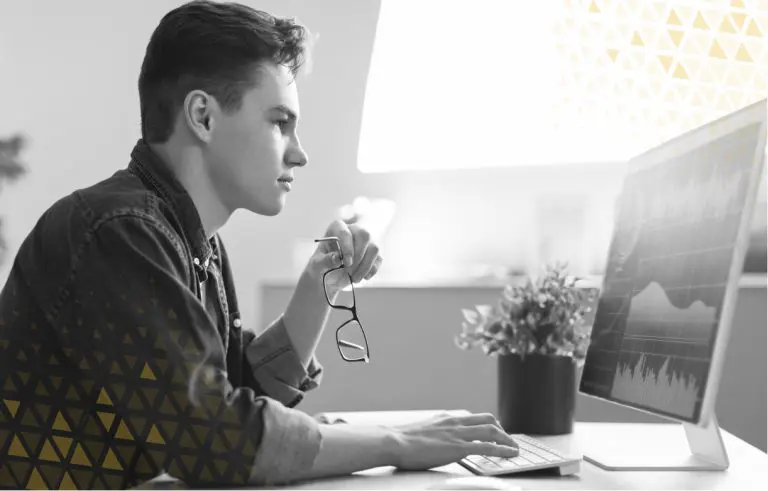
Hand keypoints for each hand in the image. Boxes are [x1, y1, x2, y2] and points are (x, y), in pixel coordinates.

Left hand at [307, 219, 382, 287]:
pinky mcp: (373, 253)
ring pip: (374, 248)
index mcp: (337, 228)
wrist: (328, 276)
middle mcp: (354, 230)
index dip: (347, 248)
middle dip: (359, 256)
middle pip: (365, 235)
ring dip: (365, 266)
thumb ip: (325, 260)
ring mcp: (366, 241)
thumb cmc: (321, 266)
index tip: (346, 263)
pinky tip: (363, 278)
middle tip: (350, 272)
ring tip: (355, 279)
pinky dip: (371, 270)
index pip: (345, 232)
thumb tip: (337, 258)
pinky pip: (379, 259)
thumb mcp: (317, 265)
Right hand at [386, 412, 518, 470]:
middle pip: (488, 419)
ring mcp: (458, 434)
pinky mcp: (458, 448)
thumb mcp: (423, 430)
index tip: (495, 431)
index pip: (474, 417)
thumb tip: (436, 436)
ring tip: (515, 448)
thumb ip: (435, 431)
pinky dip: (503, 450)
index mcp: (447, 418)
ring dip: (507, 440)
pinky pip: (487, 447)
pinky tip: (511, 454)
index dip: (488, 425)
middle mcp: (456, 422)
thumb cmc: (403, 440)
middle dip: (501, 430)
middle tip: (507, 440)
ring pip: (492, 431)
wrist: (395, 442)